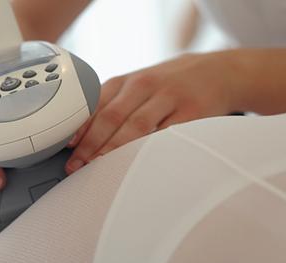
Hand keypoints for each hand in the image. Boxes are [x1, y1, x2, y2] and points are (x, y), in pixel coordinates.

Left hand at [65, 51, 238, 173]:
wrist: (218, 71)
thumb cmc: (168, 85)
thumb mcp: (138, 86)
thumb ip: (112, 106)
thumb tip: (79, 138)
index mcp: (126, 81)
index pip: (95, 105)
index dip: (80, 128)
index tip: (67, 148)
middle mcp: (144, 85)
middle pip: (112, 117)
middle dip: (91, 144)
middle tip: (77, 166)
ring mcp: (168, 97)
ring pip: (136, 127)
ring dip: (114, 150)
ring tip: (99, 168)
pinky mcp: (191, 112)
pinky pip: (166, 135)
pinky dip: (149, 151)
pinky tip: (135, 165)